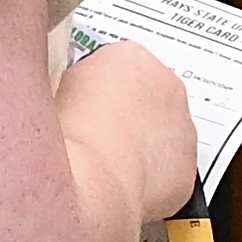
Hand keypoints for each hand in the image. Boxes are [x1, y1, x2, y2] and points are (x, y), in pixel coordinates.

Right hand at [62, 34, 202, 213]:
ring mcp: (183, 127)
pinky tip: (125, 185)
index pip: (121, 63)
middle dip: (130, 113)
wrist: (91, 180)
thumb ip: (73, 81)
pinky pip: (171, 171)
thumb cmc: (67, 137)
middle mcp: (166, 85)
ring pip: (166, 134)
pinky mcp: (186, 167)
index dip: (101, 87)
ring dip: (145, 145)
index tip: (89, 102)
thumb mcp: (54, 87)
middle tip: (101, 134)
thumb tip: (71, 92)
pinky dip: (153, 179)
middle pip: (150, 95)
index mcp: (131, 57)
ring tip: (111, 163)